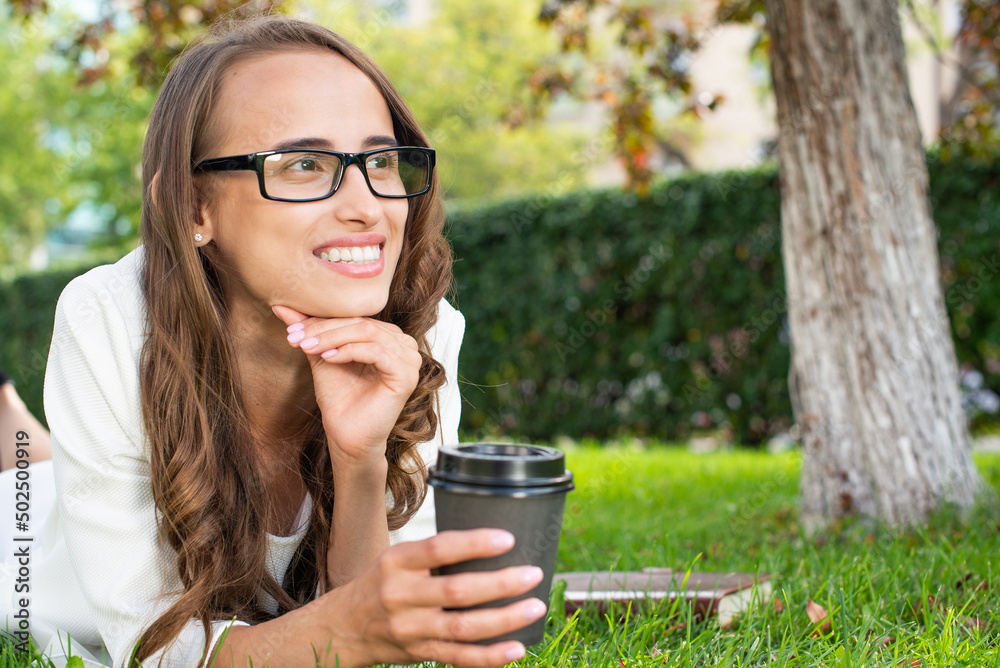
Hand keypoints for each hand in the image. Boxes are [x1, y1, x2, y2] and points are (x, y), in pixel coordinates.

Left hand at [271, 304, 421, 470]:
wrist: (347, 435)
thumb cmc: (339, 398)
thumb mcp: (321, 356)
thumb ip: (309, 330)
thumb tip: (280, 306)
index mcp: (389, 337)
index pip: (355, 317)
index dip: (322, 320)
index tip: (291, 328)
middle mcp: (404, 345)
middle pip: (361, 323)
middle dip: (324, 329)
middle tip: (295, 337)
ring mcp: (409, 360)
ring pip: (368, 333)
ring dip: (332, 338)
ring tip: (307, 347)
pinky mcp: (407, 375)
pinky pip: (378, 352)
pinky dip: (350, 351)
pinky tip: (328, 359)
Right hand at [319, 529, 547, 666]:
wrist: (342, 628)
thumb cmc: (380, 584)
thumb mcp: (396, 559)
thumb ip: (433, 554)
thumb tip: (491, 544)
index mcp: (396, 562)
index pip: (439, 549)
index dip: (475, 544)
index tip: (508, 539)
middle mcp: (401, 595)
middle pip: (457, 591)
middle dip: (500, 584)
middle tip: (533, 575)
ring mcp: (410, 629)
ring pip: (463, 627)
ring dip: (504, 619)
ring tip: (535, 607)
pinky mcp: (419, 653)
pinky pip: (459, 658)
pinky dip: (490, 656)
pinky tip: (517, 648)